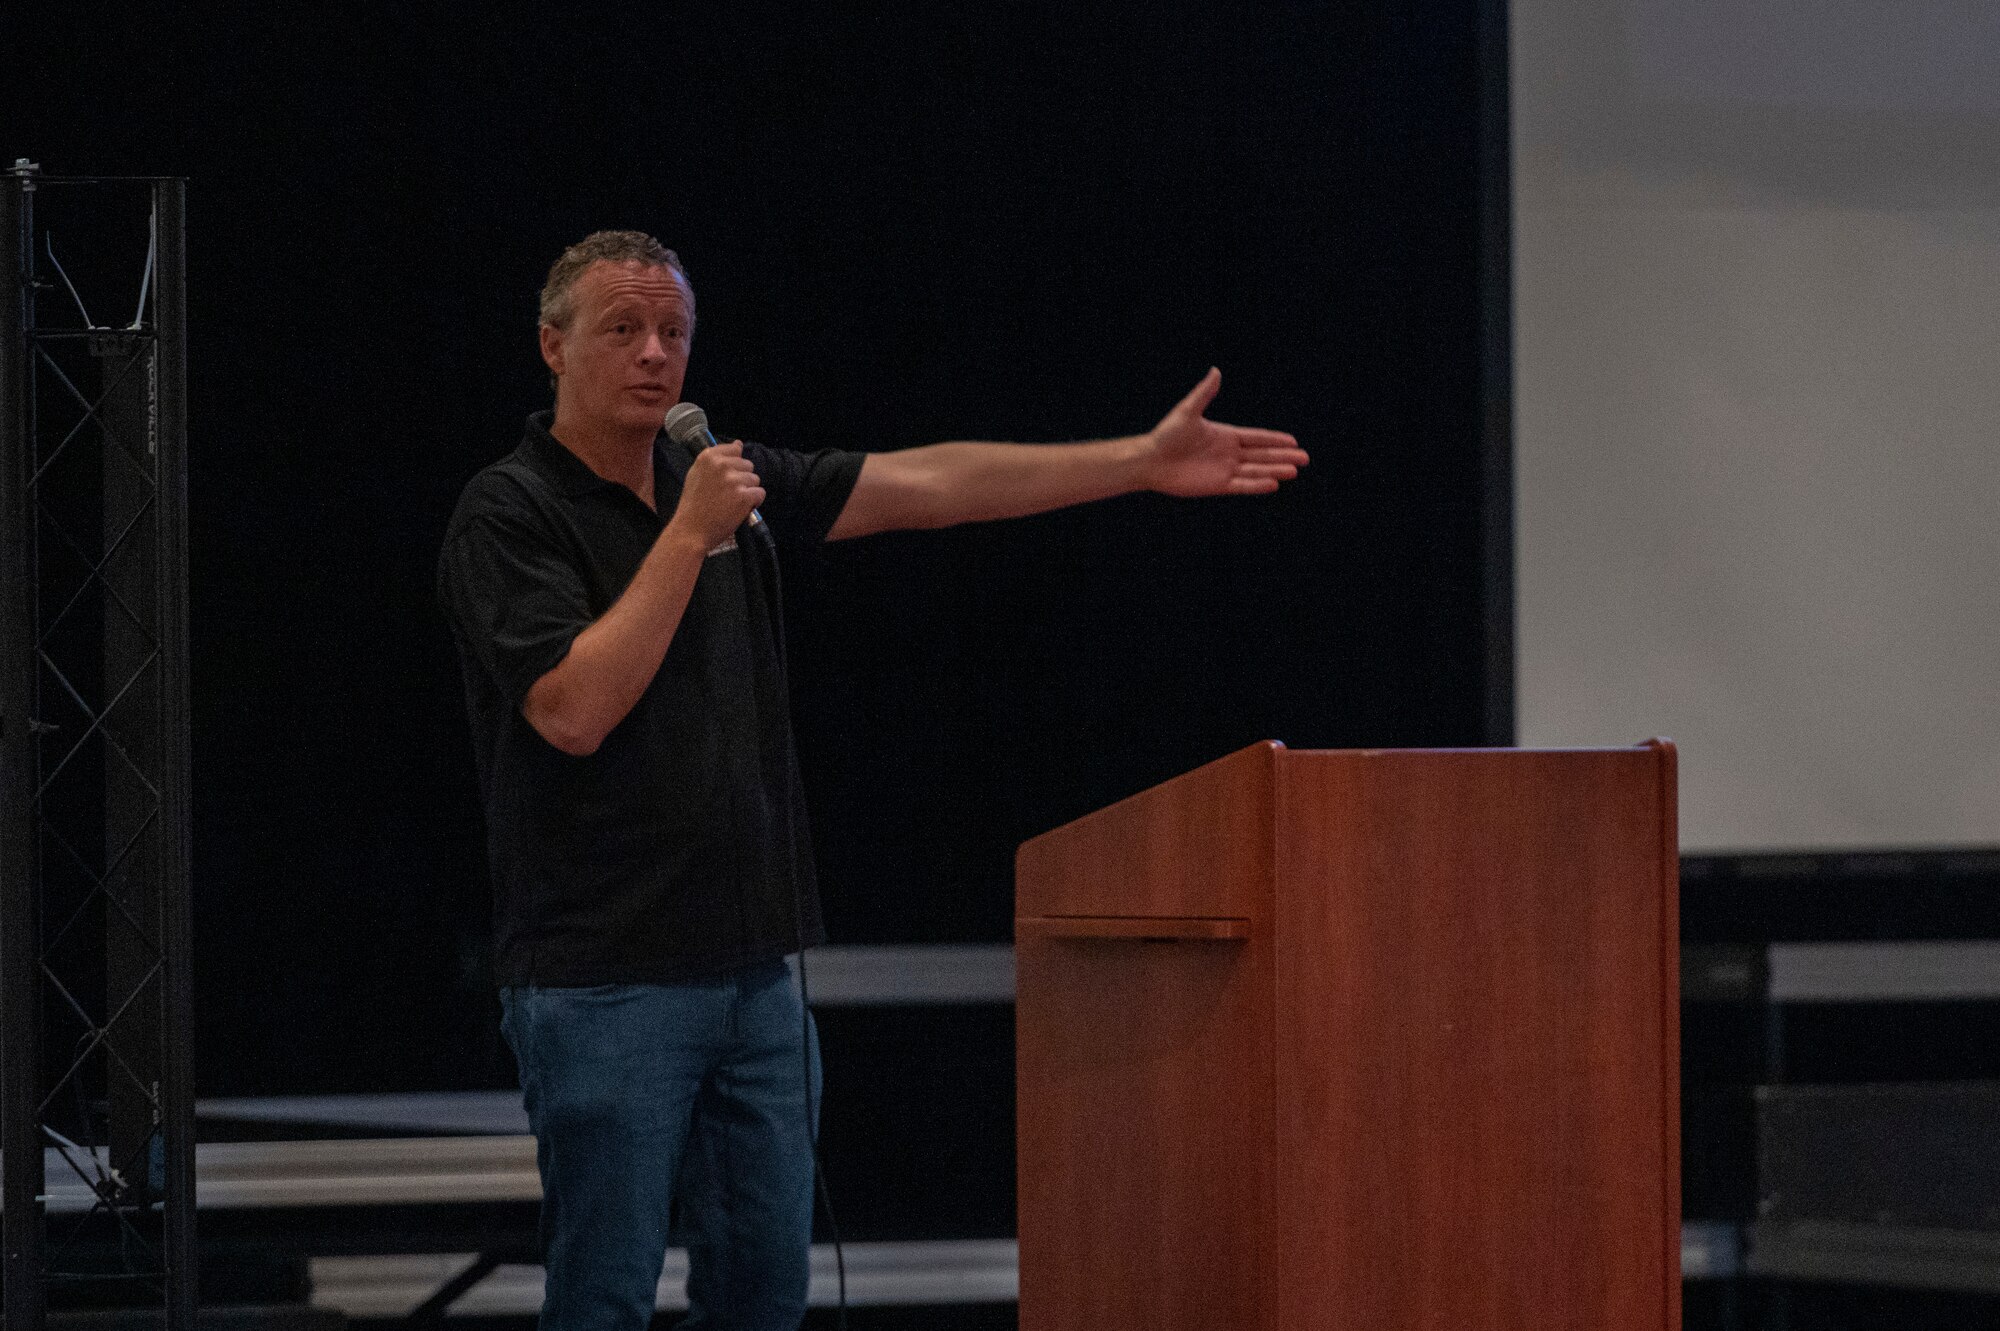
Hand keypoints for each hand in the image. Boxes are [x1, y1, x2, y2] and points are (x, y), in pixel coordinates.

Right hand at [667, 441, 764, 548]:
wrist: (691, 530)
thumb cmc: (693, 504)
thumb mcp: (696, 474)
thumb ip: (717, 458)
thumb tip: (739, 444)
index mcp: (708, 457)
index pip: (735, 449)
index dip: (734, 465)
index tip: (726, 477)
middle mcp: (722, 465)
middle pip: (747, 465)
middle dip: (742, 479)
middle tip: (726, 494)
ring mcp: (734, 480)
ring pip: (755, 479)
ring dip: (748, 491)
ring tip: (731, 503)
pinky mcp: (744, 496)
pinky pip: (760, 493)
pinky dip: (754, 503)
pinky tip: (740, 509)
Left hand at [1143, 368, 1307, 497]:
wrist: (1151, 461)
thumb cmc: (1166, 435)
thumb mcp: (1188, 411)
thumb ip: (1204, 393)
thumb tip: (1216, 371)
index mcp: (1225, 435)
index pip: (1256, 437)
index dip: (1274, 439)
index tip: (1293, 441)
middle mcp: (1228, 453)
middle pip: (1262, 455)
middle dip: (1282, 456)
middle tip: (1305, 459)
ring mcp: (1224, 470)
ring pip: (1256, 470)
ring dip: (1275, 470)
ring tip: (1294, 471)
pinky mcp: (1217, 485)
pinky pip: (1242, 485)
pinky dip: (1257, 485)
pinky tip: (1273, 484)